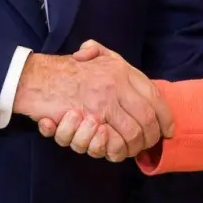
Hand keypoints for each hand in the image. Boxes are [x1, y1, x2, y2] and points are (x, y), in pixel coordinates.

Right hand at [16, 41, 171, 157]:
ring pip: (132, 133)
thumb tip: (103, 55)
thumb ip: (103, 53)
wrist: (35, 79)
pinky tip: (111, 148)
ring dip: (133, 146)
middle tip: (147, 145)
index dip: (165, 116)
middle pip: (147, 117)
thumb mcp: (90, 54)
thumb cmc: (63, 71)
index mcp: (121, 69)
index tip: (167, 129)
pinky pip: (112, 142)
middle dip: (151, 136)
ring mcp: (103, 103)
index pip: (154, 95)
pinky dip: (114, 149)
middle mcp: (116, 84)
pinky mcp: (89, 120)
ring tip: (129, 149)